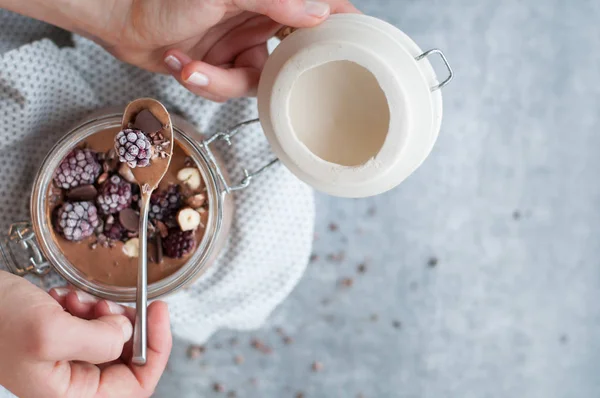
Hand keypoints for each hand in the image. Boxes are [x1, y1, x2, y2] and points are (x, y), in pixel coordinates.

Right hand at [0, 271, 171, 397]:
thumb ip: (99, 340)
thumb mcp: (49, 331)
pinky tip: (64, 298)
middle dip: (124, 326)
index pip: (137, 385)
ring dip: (102, 313)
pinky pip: (90, 323)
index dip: (157, 349)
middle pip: (127, 359)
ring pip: (110, 337)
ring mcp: (66, 361)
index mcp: (70, 395)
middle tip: (111, 305)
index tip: (159, 313)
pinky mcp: (60, 339)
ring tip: (77, 301)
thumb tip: (129, 335)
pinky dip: (85, 306)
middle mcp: (71, 383)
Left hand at [1, 0, 358, 101]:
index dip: (341, 24)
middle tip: (266, 72)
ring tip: (190, 66)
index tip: (364, 42)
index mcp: (270, 0)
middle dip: (280, 72)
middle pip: (294, 56)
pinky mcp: (225, 69)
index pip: (318, 9)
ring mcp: (244, 47)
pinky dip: (205, 82)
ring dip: (221, 80)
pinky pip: (231, 89)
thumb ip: (273, 0)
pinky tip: (182, 64)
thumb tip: (319, 12)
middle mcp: (263, 23)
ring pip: (258, 83)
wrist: (122, 22)